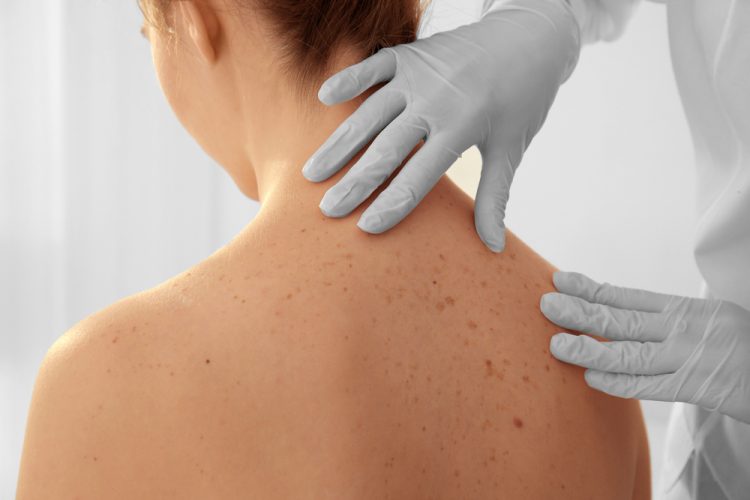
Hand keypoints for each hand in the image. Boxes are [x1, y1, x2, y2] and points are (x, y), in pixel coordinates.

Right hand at [302, 0, 579, 251]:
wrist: (530, 38)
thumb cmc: (522, 99)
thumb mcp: (511, 149)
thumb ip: (494, 198)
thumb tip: (493, 248)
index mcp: (463, 126)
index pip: (418, 176)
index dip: (391, 205)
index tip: (365, 229)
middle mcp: (436, 99)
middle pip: (386, 149)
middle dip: (354, 183)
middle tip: (327, 210)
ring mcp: (419, 74)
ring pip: (370, 114)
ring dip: (339, 144)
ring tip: (312, 173)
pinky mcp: (409, 53)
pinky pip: (372, 67)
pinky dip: (348, 80)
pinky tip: (322, 98)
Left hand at [540, 271, 749, 423]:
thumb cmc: (742, 349)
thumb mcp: (707, 322)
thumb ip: (666, 322)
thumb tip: (619, 321)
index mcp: (685, 309)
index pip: (627, 297)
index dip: (590, 289)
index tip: (560, 280)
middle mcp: (684, 328)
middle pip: (622, 319)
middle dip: (581, 313)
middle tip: (547, 306)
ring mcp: (690, 357)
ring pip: (631, 353)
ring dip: (591, 350)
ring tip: (558, 345)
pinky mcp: (699, 386)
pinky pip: (651, 386)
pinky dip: (619, 383)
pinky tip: (592, 379)